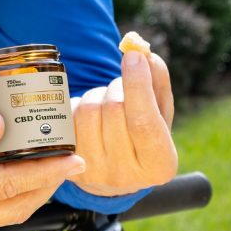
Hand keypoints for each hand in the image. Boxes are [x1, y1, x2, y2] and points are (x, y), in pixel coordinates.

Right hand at [0, 92, 84, 230]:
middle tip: (75, 157)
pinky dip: (15, 191)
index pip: (0, 186)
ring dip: (36, 190)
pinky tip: (28, 168)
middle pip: (10, 208)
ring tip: (58, 162)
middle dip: (48, 184)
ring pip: (3, 214)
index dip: (41, 171)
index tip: (72, 157)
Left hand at [68, 51, 176, 196]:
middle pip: (114, 109)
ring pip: (89, 111)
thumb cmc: (145, 135)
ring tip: (108, 102)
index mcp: (159, 164)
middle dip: (119, 86)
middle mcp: (125, 175)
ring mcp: (93, 172)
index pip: (143, 121)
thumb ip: (158, 81)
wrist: (118, 171)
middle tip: (123, 86)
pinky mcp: (69, 164)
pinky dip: (80, 105)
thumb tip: (143, 54)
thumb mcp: (160, 112)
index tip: (133, 55)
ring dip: (98, 94)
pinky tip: (92, 114)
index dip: (137, 85)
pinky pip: (69, 118)